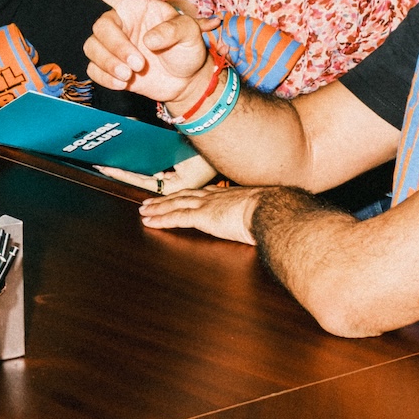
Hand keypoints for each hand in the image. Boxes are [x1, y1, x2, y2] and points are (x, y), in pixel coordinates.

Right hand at [56, 0, 210, 104]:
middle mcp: (121, 23)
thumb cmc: (187, 49)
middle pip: (101, 27)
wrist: (186, 81)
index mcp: (136, 6)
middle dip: (116, 47)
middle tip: (138, 64)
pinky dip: (106, 78)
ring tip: (130, 75)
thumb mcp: (191, 33)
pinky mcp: (109, 67)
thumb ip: (173, 30)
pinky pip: (93, 69)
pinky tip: (124, 84)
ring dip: (109, 63)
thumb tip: (148, 40)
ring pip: (92, 48)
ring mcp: (113, 46)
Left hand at [138, 184, 267, 245]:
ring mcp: (206, 205)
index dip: (188, 195)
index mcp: (229, 196)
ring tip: (144, 210)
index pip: (203, 193)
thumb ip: (256, 217)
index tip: (179, 195)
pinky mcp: (202, 217)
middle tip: (151, 201)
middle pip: (184, 196)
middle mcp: (214, 197)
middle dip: (166, 198)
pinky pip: (176, 217)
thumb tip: (261, 225)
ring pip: (175, 204)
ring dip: (158, 207)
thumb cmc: (273, 213)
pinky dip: (161, 219)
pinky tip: (149, 222)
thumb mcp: (263, 212)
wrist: (272, 210)